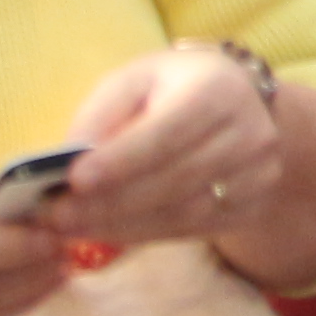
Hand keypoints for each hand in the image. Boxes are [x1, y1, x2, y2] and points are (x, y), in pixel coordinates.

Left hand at [48, 43, 284, 257]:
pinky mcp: (252, 205)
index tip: (75, 181)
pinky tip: (107, 231)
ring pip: (183, 212)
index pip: (167, 132)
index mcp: (218, 90)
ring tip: (72, 227)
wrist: (242, 103)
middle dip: (110, 202)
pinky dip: (144, 234)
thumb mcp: (135, 81)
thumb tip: (68, 160)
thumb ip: (102, 115)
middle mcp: (249, 133)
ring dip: (121, 224)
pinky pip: (192, 229)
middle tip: (56, 216)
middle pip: (174, 179)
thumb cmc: (175, 88)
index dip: (121, 160)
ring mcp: (258, 174)